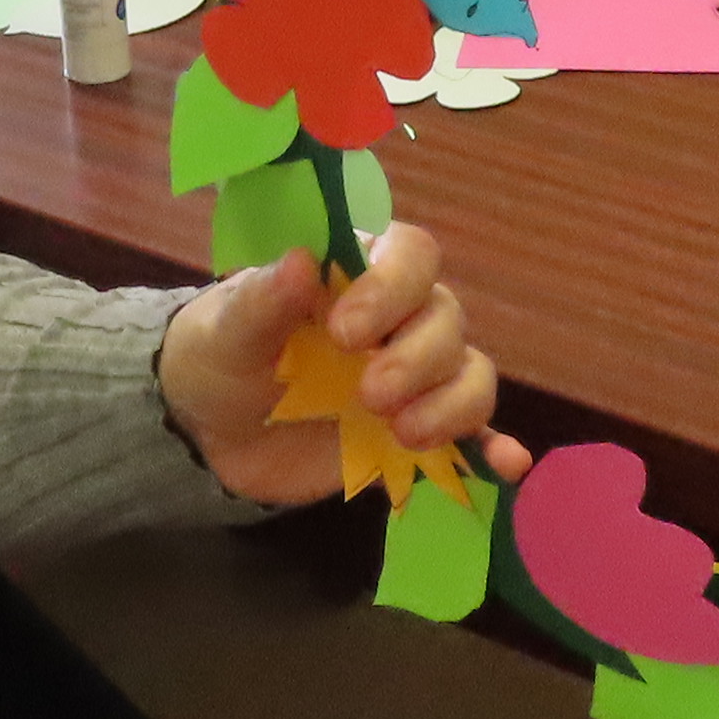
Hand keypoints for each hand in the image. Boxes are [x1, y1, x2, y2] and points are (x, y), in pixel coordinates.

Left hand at [158, 225, 530, 508]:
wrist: (211, 434)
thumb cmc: (220, 358)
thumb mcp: (226, 331)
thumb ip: (262, 301)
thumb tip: (300, 261)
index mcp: (356, 274)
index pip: (411, 254)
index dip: (393, 287)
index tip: (345, 332)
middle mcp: (398, 317)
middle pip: (446, 318)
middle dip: (418, 358)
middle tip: (369, 395)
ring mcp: (414, 376)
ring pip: (470, 373)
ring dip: (451, 404)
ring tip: (402, 434)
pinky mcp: (418, 430)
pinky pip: (473, 433)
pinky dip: (495, 446)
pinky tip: (507, 464)